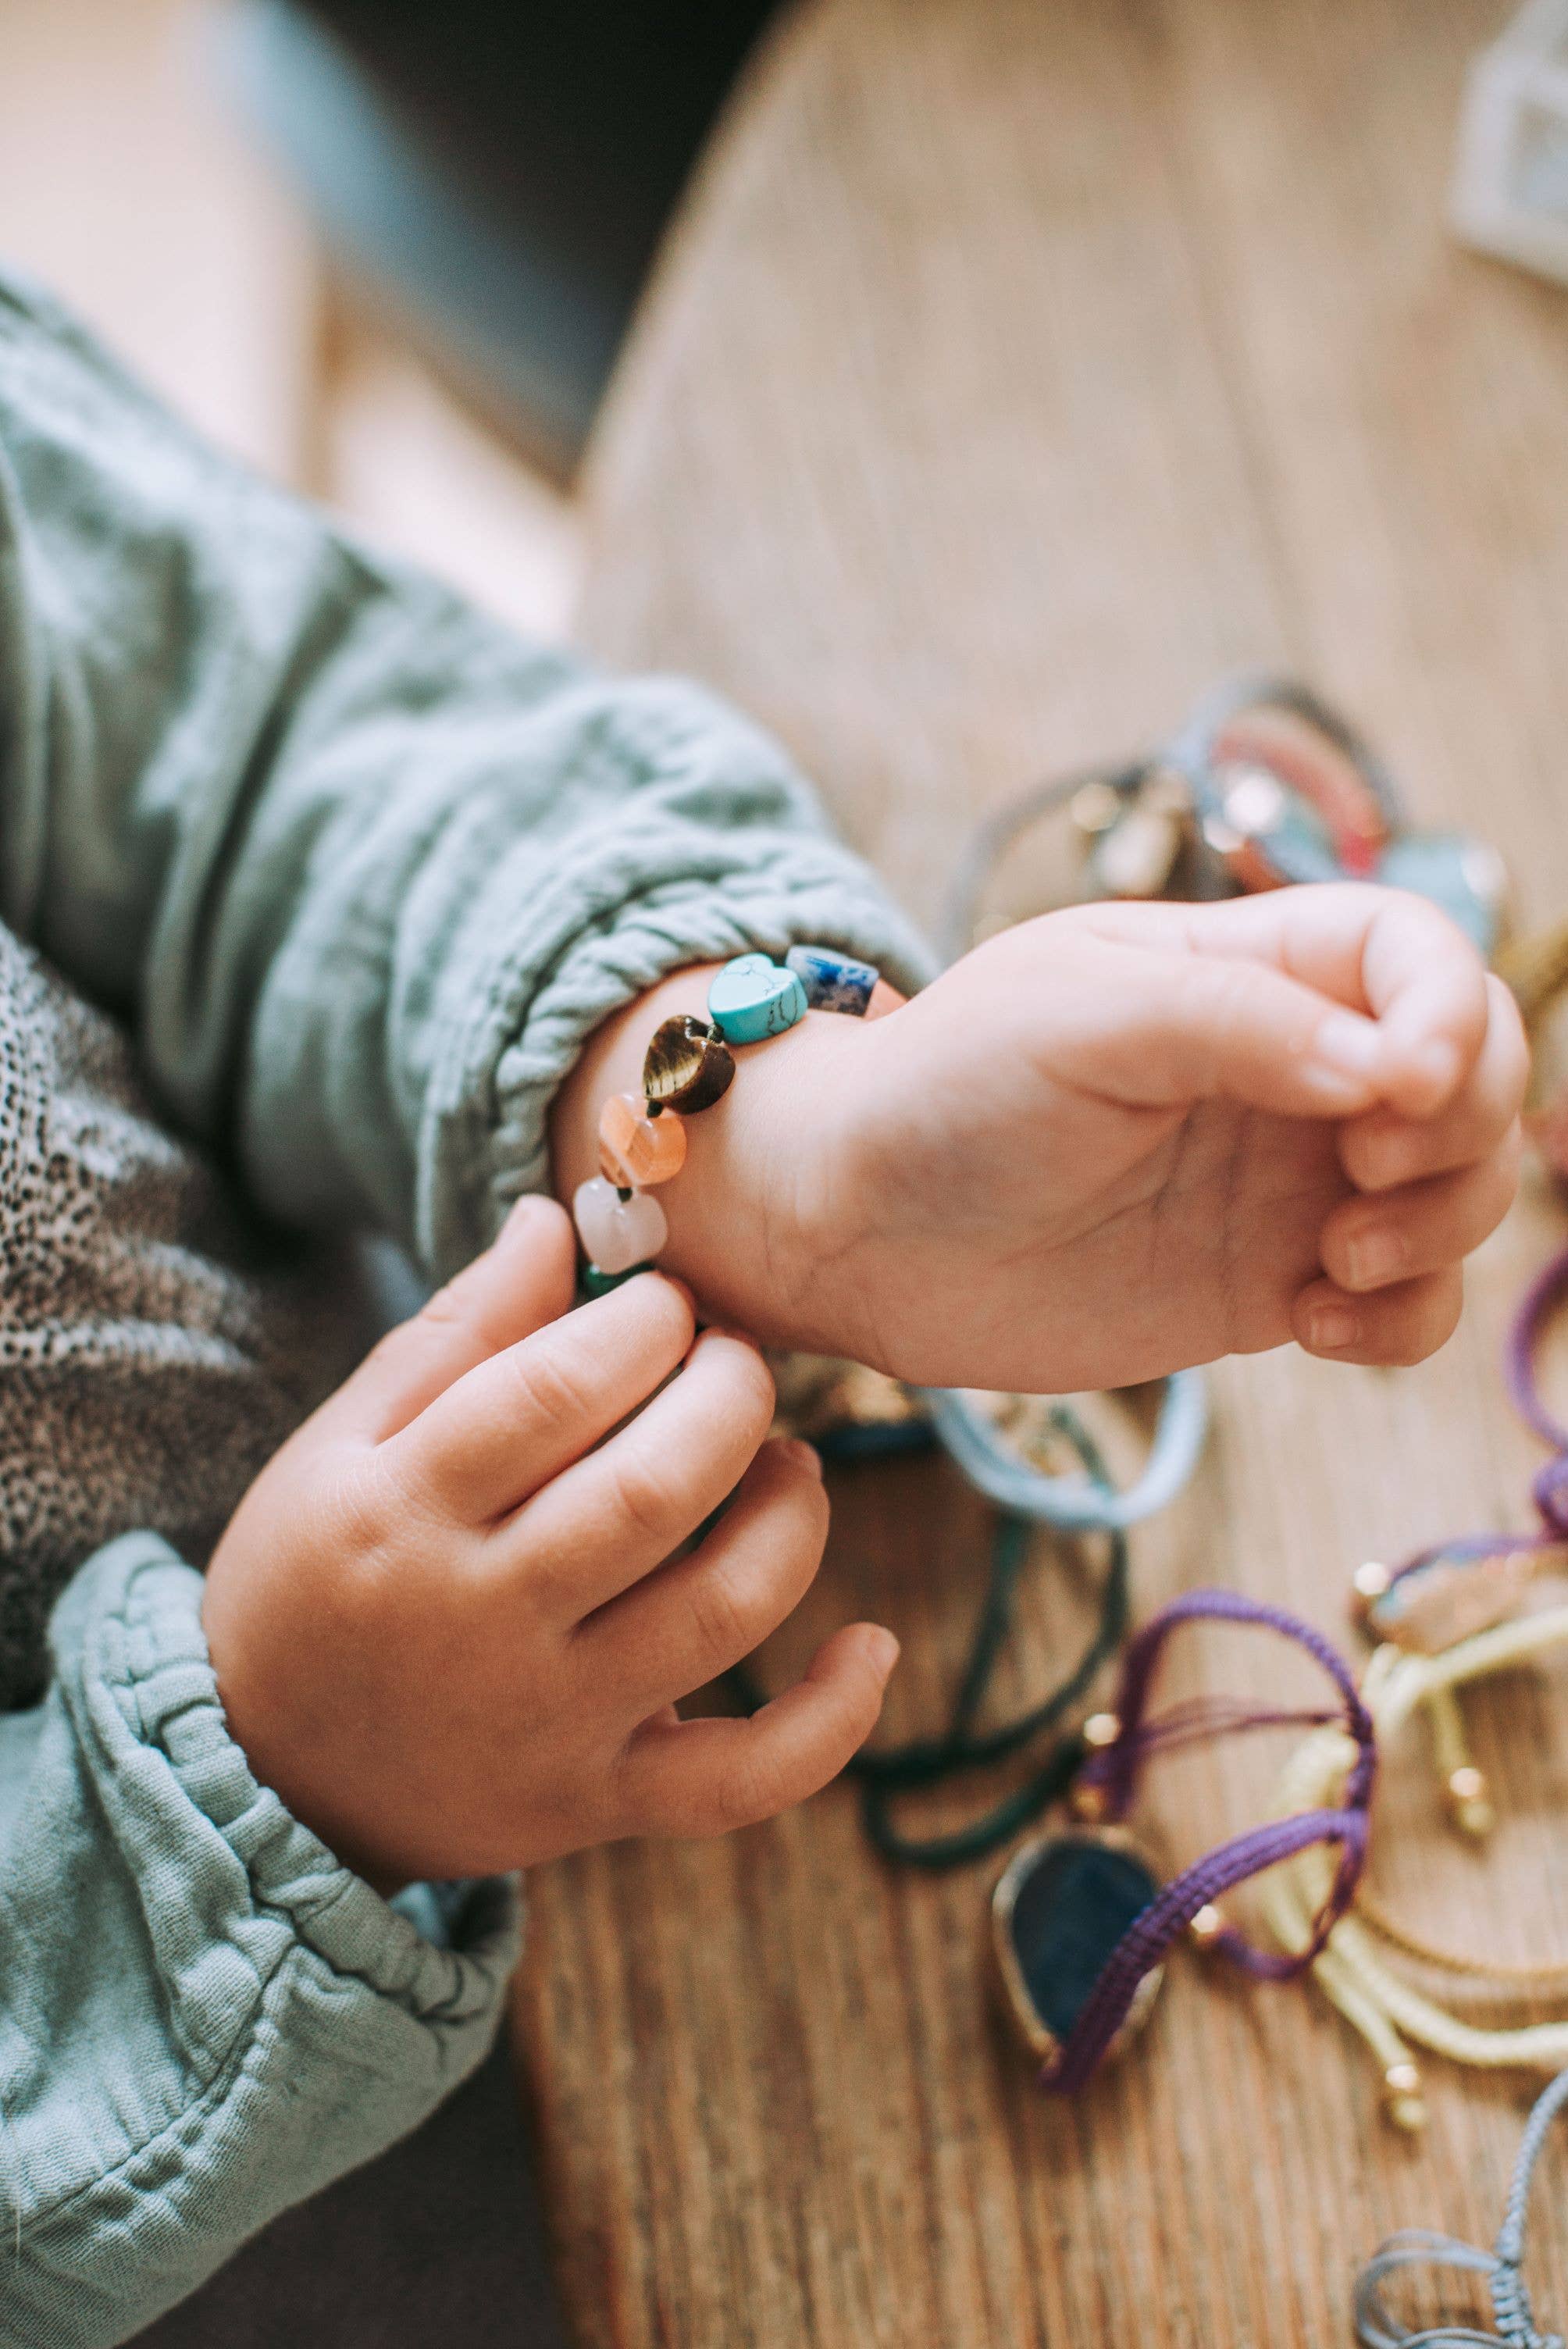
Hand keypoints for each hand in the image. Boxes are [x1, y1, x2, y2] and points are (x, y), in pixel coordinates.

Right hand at [202, 1198, 896, 1886]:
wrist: (271, 1779)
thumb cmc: (316, 1577)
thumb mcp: (343, 1444)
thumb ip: (456, 1335)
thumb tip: (553, 1219)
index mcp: (403, 1510)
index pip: (554, 1392)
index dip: (643, 1325)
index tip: (670, 1303)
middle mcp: (480, 1623)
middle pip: (652, 1494)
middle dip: (729, 1399)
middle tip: (737, 1360)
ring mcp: (549, 1724)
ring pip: (718, 1614)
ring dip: (790, 1517)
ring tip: (789, 1462)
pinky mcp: (599, 1804)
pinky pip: (740, 1780)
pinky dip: (826, 1722)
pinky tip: (869, 1644)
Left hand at [555, 886, 1525, 1391]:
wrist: (853, 1229)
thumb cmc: (945, 1090)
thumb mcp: (1078, 1014)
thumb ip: (1237, 1023)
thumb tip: (1391, 1066)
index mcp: (1249, 967)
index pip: (1419, 955)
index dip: (1452, 1011)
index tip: (1403, 1086)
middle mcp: (1291, 1069)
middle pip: (1472, 1078)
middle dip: (1459, 1134)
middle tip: (1358, 1181)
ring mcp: (1289, 1181)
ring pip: (1458, 1194)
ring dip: (1439, 1233)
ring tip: (1327, 1263)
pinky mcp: (1272, 1283)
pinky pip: (1405, 1303)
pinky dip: (1403, 1321)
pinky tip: (1311, 1325)